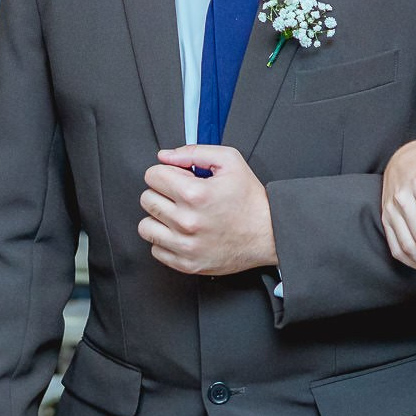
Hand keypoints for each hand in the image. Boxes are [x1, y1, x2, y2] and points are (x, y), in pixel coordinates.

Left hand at [140, 146, 276, 276]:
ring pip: (145, 226)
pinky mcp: (187, 264)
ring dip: (159, 218)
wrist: (269, 234)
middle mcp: (187, 221)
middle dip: (162, 193)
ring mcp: (185, 245)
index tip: (179, 178)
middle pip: (146, 199)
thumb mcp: (229, 161)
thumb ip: (193, 152)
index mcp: (194, 194)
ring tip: (179, 215)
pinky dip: (166, 241)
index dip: (166, 172)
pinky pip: (156, 249)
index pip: (152, 176)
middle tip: (181, 196)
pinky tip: (183, 233)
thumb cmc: (250, 199)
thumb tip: (164, 156)